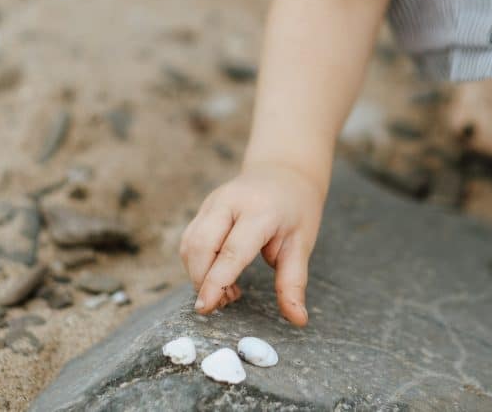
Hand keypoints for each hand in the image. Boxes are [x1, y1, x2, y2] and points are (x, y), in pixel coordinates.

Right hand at [179, 162, 325, 326]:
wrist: (285, 171)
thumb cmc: (296, 210)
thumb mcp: (301, 244)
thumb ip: (293, 282)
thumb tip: (297, 320)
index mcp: (259, 211)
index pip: (231, 251)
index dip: (216, 282)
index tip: (206, 308)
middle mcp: (230, 202)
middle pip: (200, 246)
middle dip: (202, 281)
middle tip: (223, 304)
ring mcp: (213, 201)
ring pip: (190, 243)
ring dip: (198, 274)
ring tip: (225, 292)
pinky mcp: (204, 207)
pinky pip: (190, 239)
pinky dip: (196, 263)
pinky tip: (217, 275)